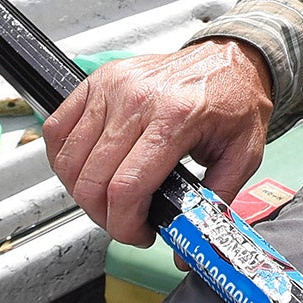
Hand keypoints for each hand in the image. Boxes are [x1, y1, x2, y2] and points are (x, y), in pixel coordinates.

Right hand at [43, 38, 274, 245]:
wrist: (232, 58)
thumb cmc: (236, 100)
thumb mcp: (244, 153)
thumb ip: (216, 202)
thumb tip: (189, 244)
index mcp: (176, 117)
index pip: (126, 188)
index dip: (124, 225)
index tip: (139, 234)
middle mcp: (139, 99)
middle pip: (92, 180)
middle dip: (105, 216)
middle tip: (126, 222)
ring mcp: (113, 87)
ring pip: (70, 160)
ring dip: (82, 193)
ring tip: (110, 199)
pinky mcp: (97, 81)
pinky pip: (58, 129)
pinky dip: (63, 159)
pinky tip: (87, 170)